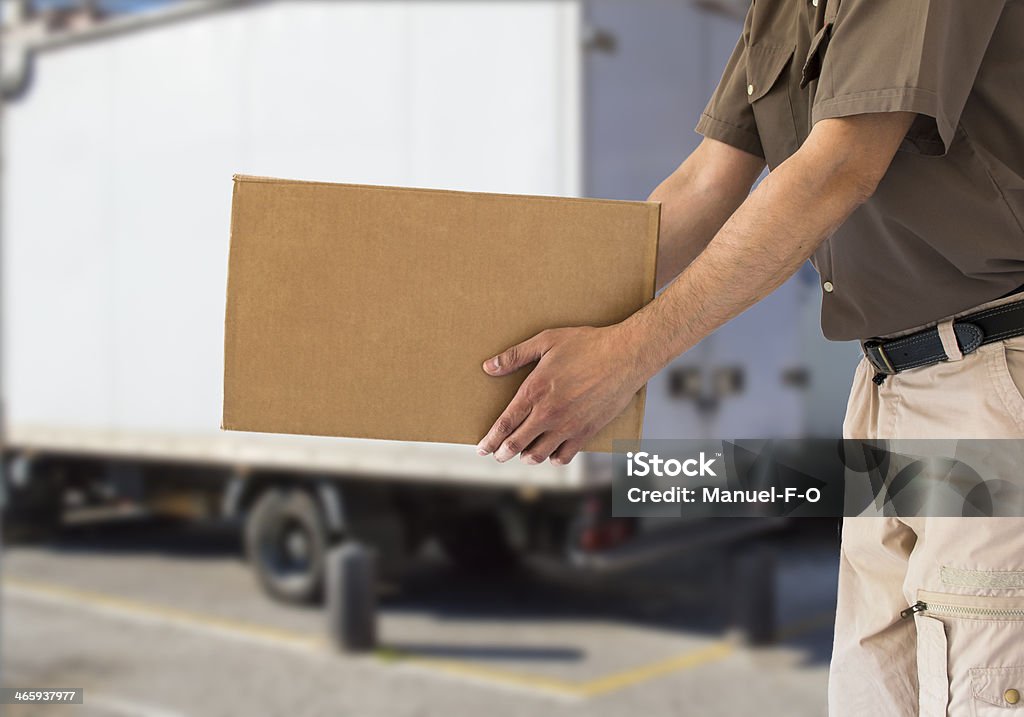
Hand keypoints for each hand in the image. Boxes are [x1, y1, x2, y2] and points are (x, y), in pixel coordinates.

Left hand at [476, 324, 650, 464]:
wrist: (625, 355)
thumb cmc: (587, 344)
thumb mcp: (546, 341)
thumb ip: (515, 355)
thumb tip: (489, 367)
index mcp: (534, 391)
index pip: (504, 424)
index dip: (490, 439)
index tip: (482, 447)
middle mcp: (548, 414)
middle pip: (517, 443)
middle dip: (503, 452)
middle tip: (498, 455)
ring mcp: (568, 425)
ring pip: (539, 454)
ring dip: (527, 457)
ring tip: (523, 455)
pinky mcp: (586, 432)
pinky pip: (564, 456)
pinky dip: (554, 458)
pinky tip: (551, 454)